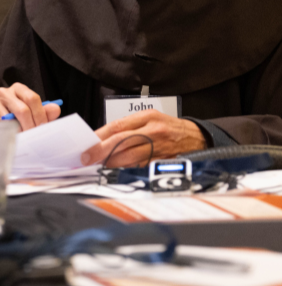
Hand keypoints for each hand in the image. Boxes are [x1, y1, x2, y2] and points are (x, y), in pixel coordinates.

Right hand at [0, 82, 61, 130]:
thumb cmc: (17, 116)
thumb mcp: (33, 112)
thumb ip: (45, 111)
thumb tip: (55, 109)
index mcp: (18, 89)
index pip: (32, 98)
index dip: (40, 115)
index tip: (43, 127)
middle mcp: (3, 92)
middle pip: (22, 110)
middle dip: (30, 126)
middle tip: (34, 136)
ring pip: (10, 120)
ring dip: (18, 132)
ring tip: (23, 138)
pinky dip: (5, 133)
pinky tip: (9, 136)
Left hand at [81, 110, 206, 166]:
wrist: (199, 138)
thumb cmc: (170, 128)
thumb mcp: (151, 118)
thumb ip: (128, 126)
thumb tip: (102, 137)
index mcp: (148, 117)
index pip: (118, 126)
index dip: (100, 136)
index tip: (87, 143)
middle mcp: (153, 132)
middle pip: (121, 142)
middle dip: (101, 151)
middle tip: (87, 157)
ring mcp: (159, 148)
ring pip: (129, 157)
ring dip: (111, 162)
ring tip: (99, 163)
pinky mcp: (163, 162)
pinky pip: (139, 167)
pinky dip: (126, 168)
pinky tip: (117, 168)